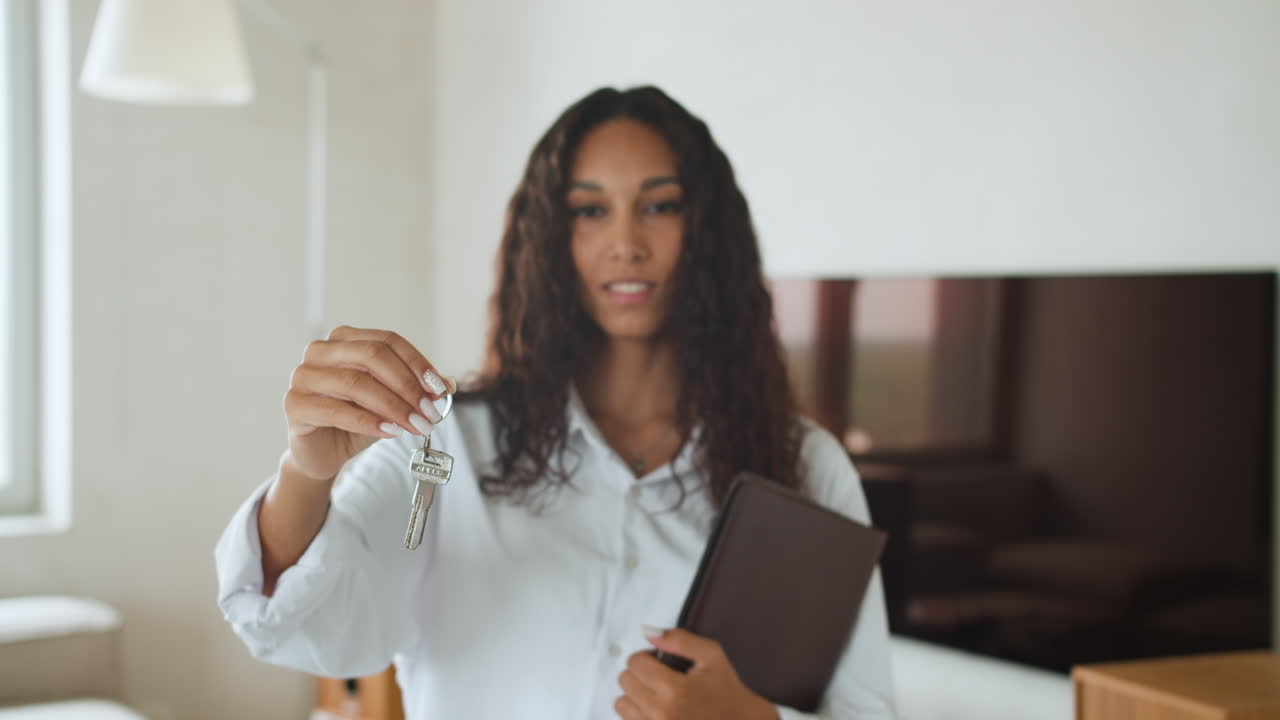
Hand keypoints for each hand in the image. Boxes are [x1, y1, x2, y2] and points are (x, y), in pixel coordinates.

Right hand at [282, 325, 453, 481]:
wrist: (324, 452)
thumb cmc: (357, 420)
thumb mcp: (393, 402)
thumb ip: (416, 390)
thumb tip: (448, 384)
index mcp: (344, 339)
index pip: (387, 340)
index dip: (417, 362)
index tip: (439, 388)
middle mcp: (320, 351)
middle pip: (372, 355)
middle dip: (407, 385)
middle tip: (430, 411)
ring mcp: (303, 376)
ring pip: (356, 383)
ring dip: (394, 406)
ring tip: (417, 425)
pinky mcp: (295, 405)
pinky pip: (337, 411)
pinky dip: (370, 422)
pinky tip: (392, 432)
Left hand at [614, 627, 777, 719]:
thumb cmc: (727, 692)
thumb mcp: (712, 656)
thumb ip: (679, 639)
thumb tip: (647, 631)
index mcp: (675, 689)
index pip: (635, 662)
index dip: (646, 656)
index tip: (659, 661)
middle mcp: (661, 713)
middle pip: (625, 681)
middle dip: (640, 674)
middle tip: (660, 676)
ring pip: (621, 704)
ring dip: (635, 695)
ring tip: (657, 694)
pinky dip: (638, 713)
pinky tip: (657, 710)